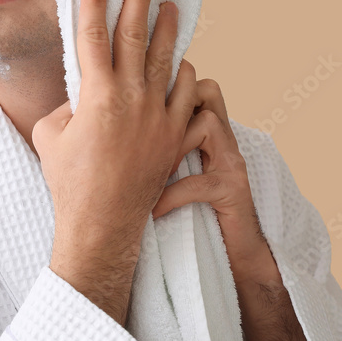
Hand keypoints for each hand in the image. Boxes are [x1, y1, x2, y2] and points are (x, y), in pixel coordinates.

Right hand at [33, 0, 198, 319]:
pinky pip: (190, 95)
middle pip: (136, 34)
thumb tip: (80, 95)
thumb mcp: (49, 134)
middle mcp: (131, 98)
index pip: (91, 34)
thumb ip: (66, 104)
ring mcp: (158, 116)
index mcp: (95, 95)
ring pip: (169, 59)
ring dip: (169, 28)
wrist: (103, 224)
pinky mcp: (175, 135)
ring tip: (170, 4)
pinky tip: (183, 65)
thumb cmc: (69, 181)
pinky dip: (187, 76)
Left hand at [150, 71, 275, 279]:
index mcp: (205, 131)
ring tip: (152, 173)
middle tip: (142, 136)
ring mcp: (231, 162)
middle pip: (207, 90)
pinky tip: (153, 212)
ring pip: (207, 124)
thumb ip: (156, 146)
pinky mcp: (234, 190)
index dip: (165, 87)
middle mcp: (223, 138)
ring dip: (173, 146)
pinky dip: (171, 196)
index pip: (190, 85)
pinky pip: (199, 182)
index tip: (132, 110)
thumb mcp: (174, 172)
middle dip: (173, 104)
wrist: (231, 255)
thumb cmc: (192, 213)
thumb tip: (107, 131)